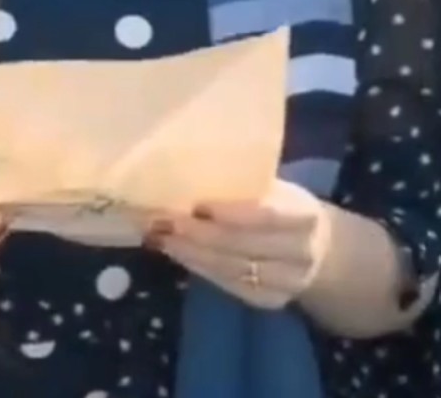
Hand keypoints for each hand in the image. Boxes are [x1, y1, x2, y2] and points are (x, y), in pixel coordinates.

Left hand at [143, 179, 332, 309]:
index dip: (231, 212)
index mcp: (305, 216)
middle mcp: (302, 252)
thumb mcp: (274, 189)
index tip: (196, 204)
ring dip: (191, 253)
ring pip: (232, 269)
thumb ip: (241, 185)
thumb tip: (185, 176)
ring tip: (160, 237)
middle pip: (243, 245)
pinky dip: (200, 268)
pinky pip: (230, 286)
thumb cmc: (282, 206)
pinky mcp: (271, 300)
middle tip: (163, 221)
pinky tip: (177, 253)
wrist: (317, 248)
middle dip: (199, 234)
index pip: (267, 215)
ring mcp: (289, 282)